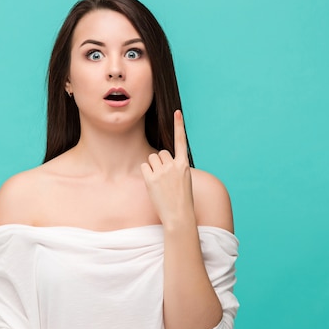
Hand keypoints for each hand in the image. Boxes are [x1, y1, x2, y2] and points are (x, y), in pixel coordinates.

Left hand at [140, 110, 194, 226]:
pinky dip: (146, 174)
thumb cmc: (181, 200)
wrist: (179, 215)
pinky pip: (144, 167)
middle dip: (160, 163)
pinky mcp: (151, 179)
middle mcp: (173, 165)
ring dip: (153, 167)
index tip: (177, 112)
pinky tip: (153, 185)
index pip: (181, 141)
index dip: (179, 126)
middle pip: (161, 153)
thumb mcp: (183, 180)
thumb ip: (174, 168)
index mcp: (184, 165)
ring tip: (159, 182)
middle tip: (164, 179)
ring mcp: (162, 172)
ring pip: (152, 159)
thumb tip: (160, 159)